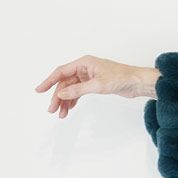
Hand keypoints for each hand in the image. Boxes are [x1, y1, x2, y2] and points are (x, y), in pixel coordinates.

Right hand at [34, 55, 158, 118]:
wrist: (138, 82)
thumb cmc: (122, 78)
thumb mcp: (98, 85)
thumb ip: (78, 90)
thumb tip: (61, 93)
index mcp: (84, 62)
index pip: (61, 72)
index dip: (49, 81)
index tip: (39, 90)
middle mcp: (85, 68)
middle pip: (65, 83)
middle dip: (58, 96)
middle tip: (53, 110)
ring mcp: (89, 76)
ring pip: (72, 89)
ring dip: (66, 100)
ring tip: (62, 114)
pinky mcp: (95, 84)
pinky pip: (79, 92)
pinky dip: (74, 100)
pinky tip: (70, 108)